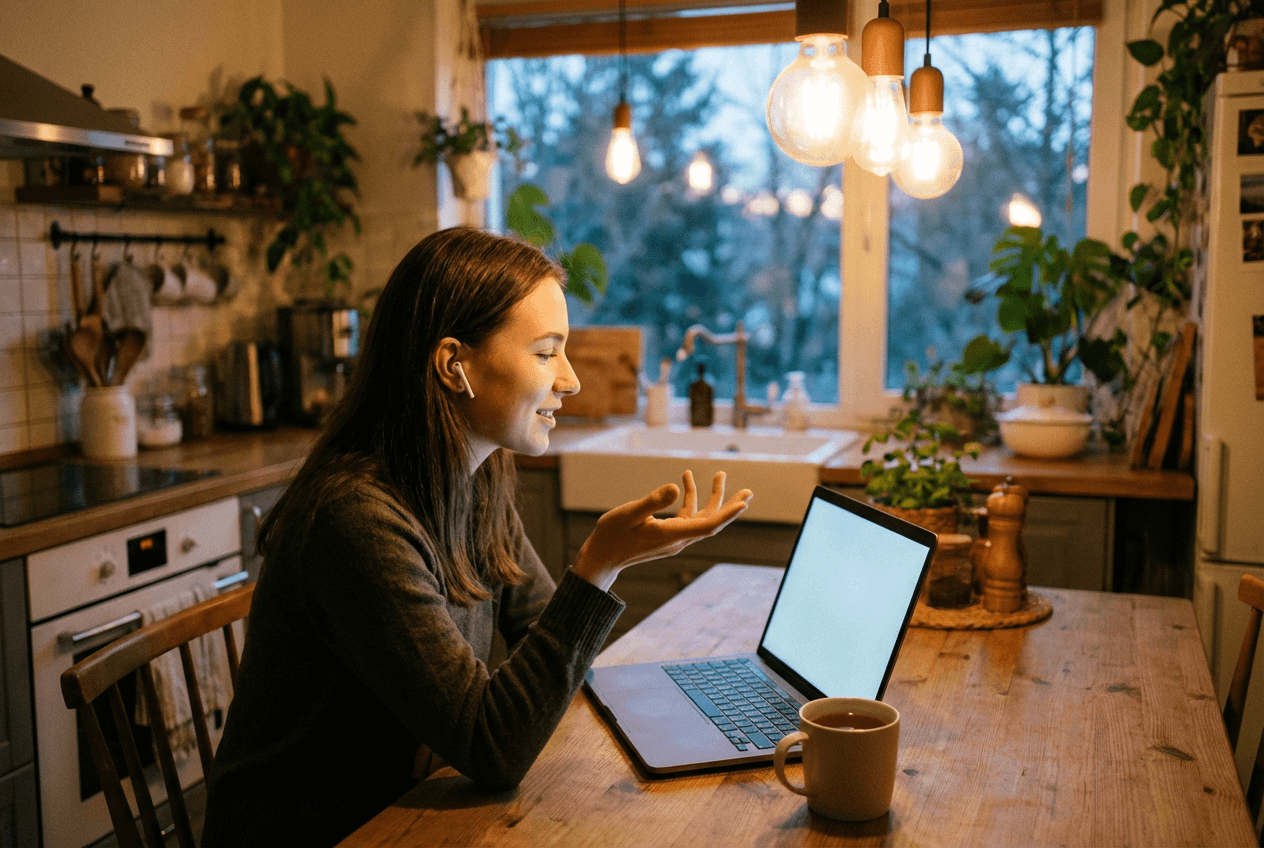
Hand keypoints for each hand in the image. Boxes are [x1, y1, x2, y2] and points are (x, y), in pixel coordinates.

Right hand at [572, 470, 752, 591]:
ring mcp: (673, 538)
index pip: (707, 525)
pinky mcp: (667, 535)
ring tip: (720, 475)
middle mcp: (677, 539)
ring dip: (711, 498)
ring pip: (700, 518)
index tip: (744, 503)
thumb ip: (652, 501)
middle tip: (749, 492)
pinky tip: (684, 481)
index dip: (727, 514)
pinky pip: (686, 517)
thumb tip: (675, 487)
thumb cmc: (611, 536)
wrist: (602, 559)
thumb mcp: (628, 513)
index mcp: (670, 535)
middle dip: (730, 505)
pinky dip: (689, 499)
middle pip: (711, 522)